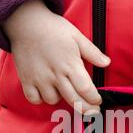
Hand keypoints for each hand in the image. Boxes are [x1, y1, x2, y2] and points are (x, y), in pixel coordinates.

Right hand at [3, 0, 110, 114]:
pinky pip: (34, 99)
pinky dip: (41, 99)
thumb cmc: (53, 28)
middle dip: (86, 108)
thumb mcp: (77, 36)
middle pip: (73, 100)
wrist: (25, 22)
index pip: (86, 89)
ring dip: (60, 99)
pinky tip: (46, 92)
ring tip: (64, 91)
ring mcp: (40, 79)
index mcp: (70, 64)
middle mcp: (55, 74)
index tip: (98, 101)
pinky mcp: (26, 80)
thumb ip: (92, 52)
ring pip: (53, 100)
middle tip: (92, 110)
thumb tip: (107, 63)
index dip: (94, 99)